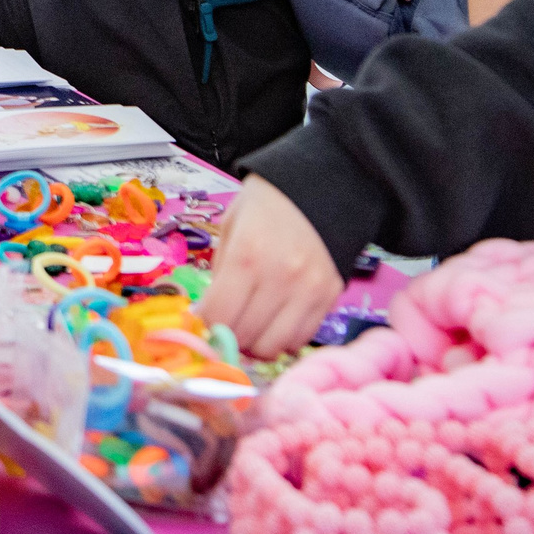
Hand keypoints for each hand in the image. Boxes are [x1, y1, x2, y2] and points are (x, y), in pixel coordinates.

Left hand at [197, 176, 344, 359]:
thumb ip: (219, 272)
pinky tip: (275, 320)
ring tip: (250, 324)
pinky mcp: (330, 298)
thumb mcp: (231, 226)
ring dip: (255, 344)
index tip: (203, 318)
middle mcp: (281, 277)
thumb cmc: (268, 204)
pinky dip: (282, 338)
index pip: (219, 316)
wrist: (323, 185)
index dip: (205, 323)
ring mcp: (309, 291)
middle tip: (225, 322)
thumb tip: (206, 314)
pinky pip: (301, 339)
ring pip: (274, 347)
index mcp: (248, 254)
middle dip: (227, 335)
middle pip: (245, 337)